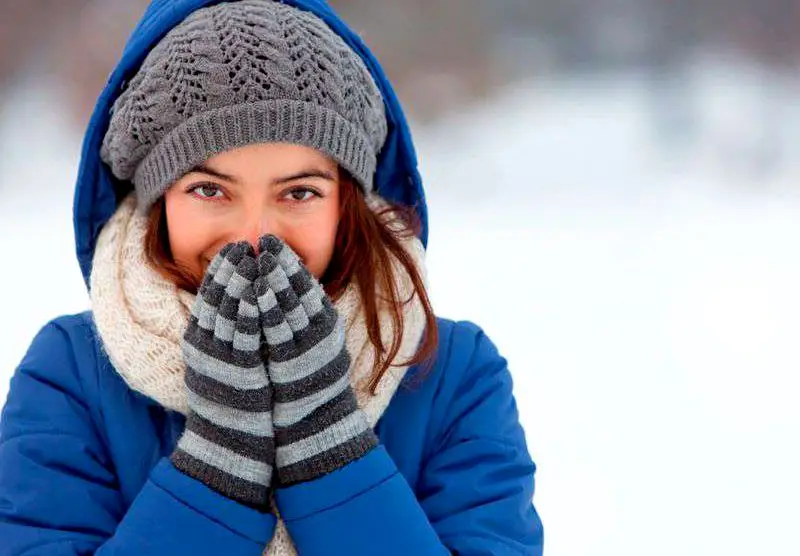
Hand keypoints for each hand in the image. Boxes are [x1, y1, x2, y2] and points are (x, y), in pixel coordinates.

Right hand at [171, 241, 274, 509]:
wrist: (229, 441)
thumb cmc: (229, 400)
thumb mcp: (216, 362)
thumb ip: (220, 335)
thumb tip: (233, 305)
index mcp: (198, 341)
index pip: (207, 297)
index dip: (220, 272)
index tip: (232, 250)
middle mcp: (205, 346)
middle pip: (216, 298)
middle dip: (229, 269)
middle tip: (242, 244)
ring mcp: (221, 358)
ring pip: (228, 310)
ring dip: (240, 282)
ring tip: (251, 257)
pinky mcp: (239, 370)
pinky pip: (244, 333)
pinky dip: (250, 309)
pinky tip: (258, 291)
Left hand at [254, 234, 376, 486]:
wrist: (313, 425)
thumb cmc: (307, 385)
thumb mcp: (311, 347)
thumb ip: (302, 321)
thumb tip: (281, 293)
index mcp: (324, 325)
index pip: (307, 285)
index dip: (290, 262)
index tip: (274, 243)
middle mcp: (319, 332)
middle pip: (298, 289)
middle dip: (280, 263)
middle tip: (265, 241)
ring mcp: (306, 347)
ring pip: (288, 305)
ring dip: (272, 279)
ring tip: (257, 257)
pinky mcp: (291, 362)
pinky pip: (275, 329)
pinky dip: (264, 307)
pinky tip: (252, 291)